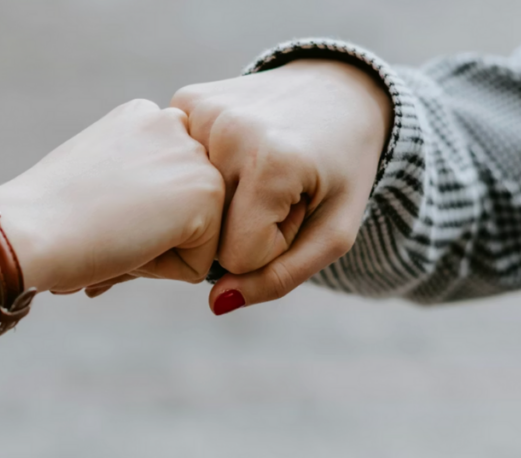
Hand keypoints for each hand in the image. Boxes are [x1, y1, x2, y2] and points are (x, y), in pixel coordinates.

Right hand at [0, 99, 224, 294]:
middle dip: (151, 233)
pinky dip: (164, 271)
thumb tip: (157, 219)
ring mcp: (195, 155)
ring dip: (157, 251)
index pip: (165, 186)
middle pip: (183, 209)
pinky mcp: (207, 192)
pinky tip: (128, 246)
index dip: (132, 215)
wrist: (30, 228)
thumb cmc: (45, 216)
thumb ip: (132, 181)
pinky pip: (200, 262)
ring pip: (196, 235)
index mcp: (142, 116)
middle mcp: (173, 123)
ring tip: (114, 236)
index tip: (95, 213)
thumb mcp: (93, 176)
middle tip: (103, 229)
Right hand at [170, 59, 392, 313]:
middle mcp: (228, 130)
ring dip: (220, 199)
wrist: (341, 90)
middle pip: (207, 227)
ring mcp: (200, 110)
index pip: (238, 254)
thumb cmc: (342, 169)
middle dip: (240, 224)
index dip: (268, 246)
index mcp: (272, 161)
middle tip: (276, 192)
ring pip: (188, 200)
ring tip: (254, 170)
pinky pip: (178, 166)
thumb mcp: (334, 233)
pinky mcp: (184, 98)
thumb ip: (281, 278)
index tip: (293, 211)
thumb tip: (216, 304)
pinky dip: (202, 170)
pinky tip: (231, 151)